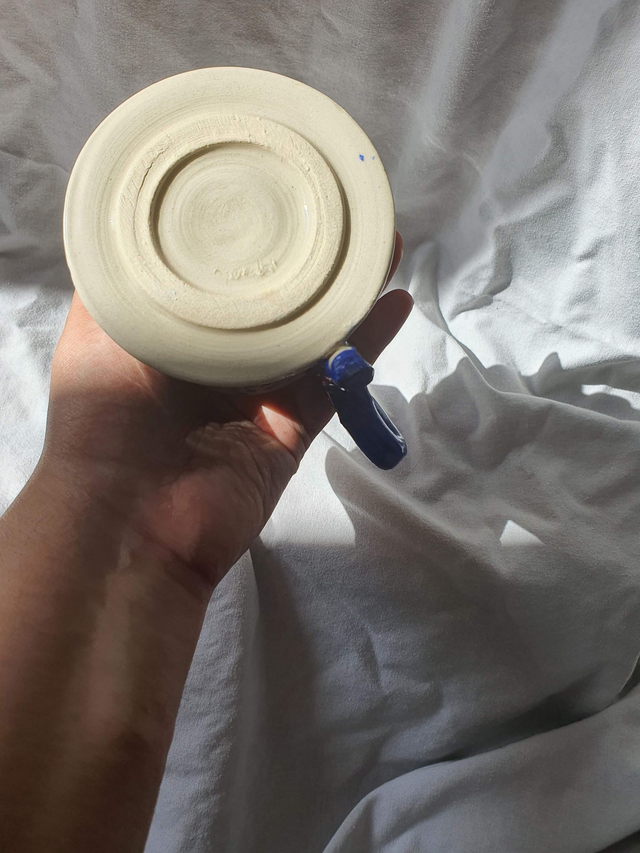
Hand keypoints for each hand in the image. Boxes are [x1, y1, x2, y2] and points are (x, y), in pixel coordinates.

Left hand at [43, 234, 411, 593]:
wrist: (130, 521)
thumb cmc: (104, 417)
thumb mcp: (98, 330)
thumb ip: (125, 281)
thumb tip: (140, 221)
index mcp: (169, 332)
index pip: (212, 270)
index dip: (242, 231)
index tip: (272, 186)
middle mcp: (215, 359)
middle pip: (270, 298)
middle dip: (305, 256)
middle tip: (341, 209)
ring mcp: (256, 395)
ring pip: (311, 334)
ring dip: (346, 290)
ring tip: (380, 240)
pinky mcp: (290, 428)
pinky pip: (334, 381)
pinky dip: (366, 345)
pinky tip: (394, 302)